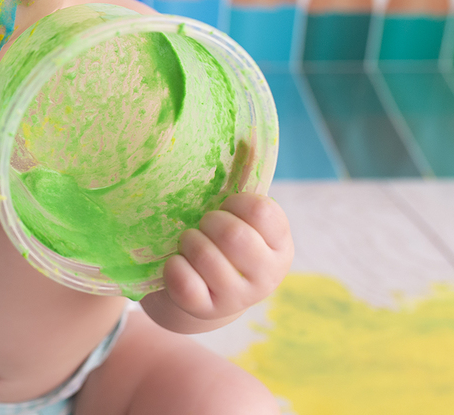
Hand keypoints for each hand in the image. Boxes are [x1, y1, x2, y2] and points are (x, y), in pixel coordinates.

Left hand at [144, 193, 292, 329]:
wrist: (204, 296)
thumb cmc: (221, 243)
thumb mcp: (239, 219)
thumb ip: (244, 185)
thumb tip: (247, 141)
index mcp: (279, 246)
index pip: (262, 212)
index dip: (236, 202)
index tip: (225, 207)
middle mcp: (266, 276)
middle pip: (233, 235)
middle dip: (209, 222)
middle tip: (202, 225)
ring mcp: (238, 298)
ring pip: (206, 256)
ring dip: (188, 241)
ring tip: (188, 242)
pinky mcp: (207, 311)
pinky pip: (184, 283)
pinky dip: (173, 266)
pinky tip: (176, 262)